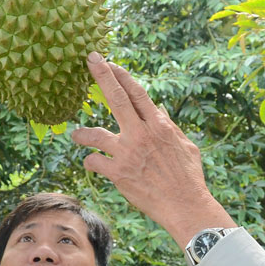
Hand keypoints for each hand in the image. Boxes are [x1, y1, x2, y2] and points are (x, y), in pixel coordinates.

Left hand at [71, 54, 234, 245]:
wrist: (184, 206)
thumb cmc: (189, 178)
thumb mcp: (186, 146)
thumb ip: (170, 127)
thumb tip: (160, 110)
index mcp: (159, 125)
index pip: (137, 93)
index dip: (122, 75)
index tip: (109, 62)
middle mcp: (141, 134)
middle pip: (117, 98)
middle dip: (102, 75)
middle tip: (90, 59)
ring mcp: (127, 153)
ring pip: (94, 134)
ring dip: (82, 134)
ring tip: (76, 135)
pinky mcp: (118, 173)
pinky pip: (95, 162)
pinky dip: (91, 162)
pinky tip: (91, 164)